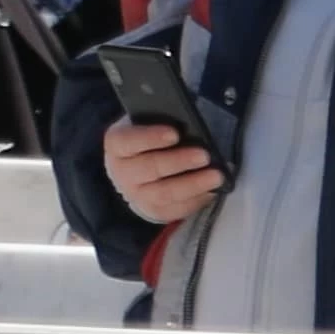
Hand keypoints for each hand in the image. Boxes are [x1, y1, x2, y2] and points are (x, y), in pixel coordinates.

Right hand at [99, 118, 221, 224]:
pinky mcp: (154, 211)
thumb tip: (190, 123)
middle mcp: (122, 172)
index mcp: (117, 145)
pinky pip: (176, 209)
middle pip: (149, 168)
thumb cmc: (148, 143)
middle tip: (204, 155)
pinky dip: (197, 200)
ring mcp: (137, 194)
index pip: (128, 140)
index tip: (174, 134)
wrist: (136, 171)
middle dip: (179, 161)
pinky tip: (213, 190)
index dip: (150, 137)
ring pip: (164, 193)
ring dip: (193, 184)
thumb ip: (162, 122)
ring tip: (217, 176)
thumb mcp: (148, 125)